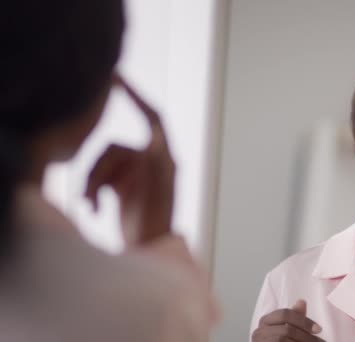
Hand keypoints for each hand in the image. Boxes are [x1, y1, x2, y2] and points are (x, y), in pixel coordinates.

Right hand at [84, 74, 175, 244]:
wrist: (150, 249)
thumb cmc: (159, 221)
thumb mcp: (160, 187)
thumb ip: (157, 159)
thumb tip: (154, 132)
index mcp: (164, 156)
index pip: (152, 118)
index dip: (136, 97)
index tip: (116, 79)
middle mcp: (149, 160)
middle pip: (112, 148)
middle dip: (96, 172)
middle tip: (88, 199)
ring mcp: (134, 173)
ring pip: (100, 163)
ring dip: (91, 185)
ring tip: (89, 208)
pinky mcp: (121, 186)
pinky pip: (98, 178)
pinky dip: (92, 193)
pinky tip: (94, 211)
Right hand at [252, 299, 324, 341]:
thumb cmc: (279, 340)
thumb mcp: (287, 327)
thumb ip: (295, 316)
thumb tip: (302, 301)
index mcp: (265, 321)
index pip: (285, 314)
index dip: (304, 321)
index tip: (319, 329)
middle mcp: (259, 332)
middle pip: (287, 330)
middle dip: (307, 337)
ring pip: (284, 340)